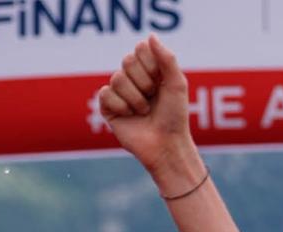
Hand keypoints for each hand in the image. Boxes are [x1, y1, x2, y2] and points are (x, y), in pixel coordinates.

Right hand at [97, 36, 205, 194]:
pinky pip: (105, 94)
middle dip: (144, 83)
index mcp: (150, 69)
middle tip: (153, 99)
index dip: (152, 66)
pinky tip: (130, 116)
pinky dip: (121, 106)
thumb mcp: (177, 84)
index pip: (141, 49)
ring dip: (136, 98)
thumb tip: (150, 36)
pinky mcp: (108, 107)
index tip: (162, 82)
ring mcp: (119, 91)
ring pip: (117, 78)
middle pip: (127, 61)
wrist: (166, 144)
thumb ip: (166, 58)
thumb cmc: (175, 116)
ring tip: (144, 111)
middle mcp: (133, 77)